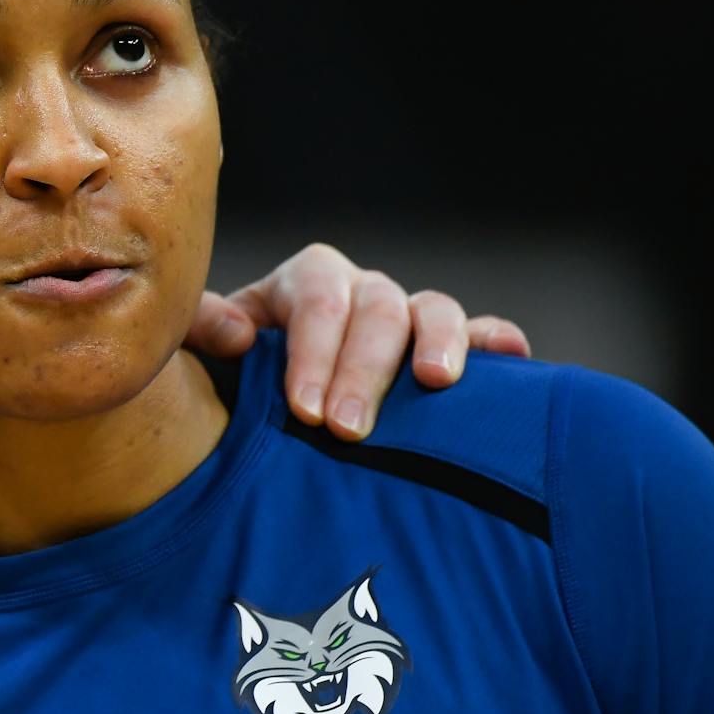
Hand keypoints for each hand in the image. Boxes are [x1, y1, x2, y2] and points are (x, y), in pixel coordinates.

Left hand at [185, 243, 531, 441]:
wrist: (256, 402)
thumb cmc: (229, 379)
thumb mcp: (201, 352)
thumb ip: (199, 332)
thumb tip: (239, 335)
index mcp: (303, 285)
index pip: (315, 301)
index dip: (313, 352)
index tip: (304, 411)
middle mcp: (360, 294)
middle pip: (376, 309)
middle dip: (363, 369)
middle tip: (347, 428)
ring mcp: (407, 318)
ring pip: (433, 310)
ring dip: (437, 344)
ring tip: (435, 384)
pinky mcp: (448, 348)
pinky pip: (483, 332)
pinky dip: (497, 341)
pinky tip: (514, 357)